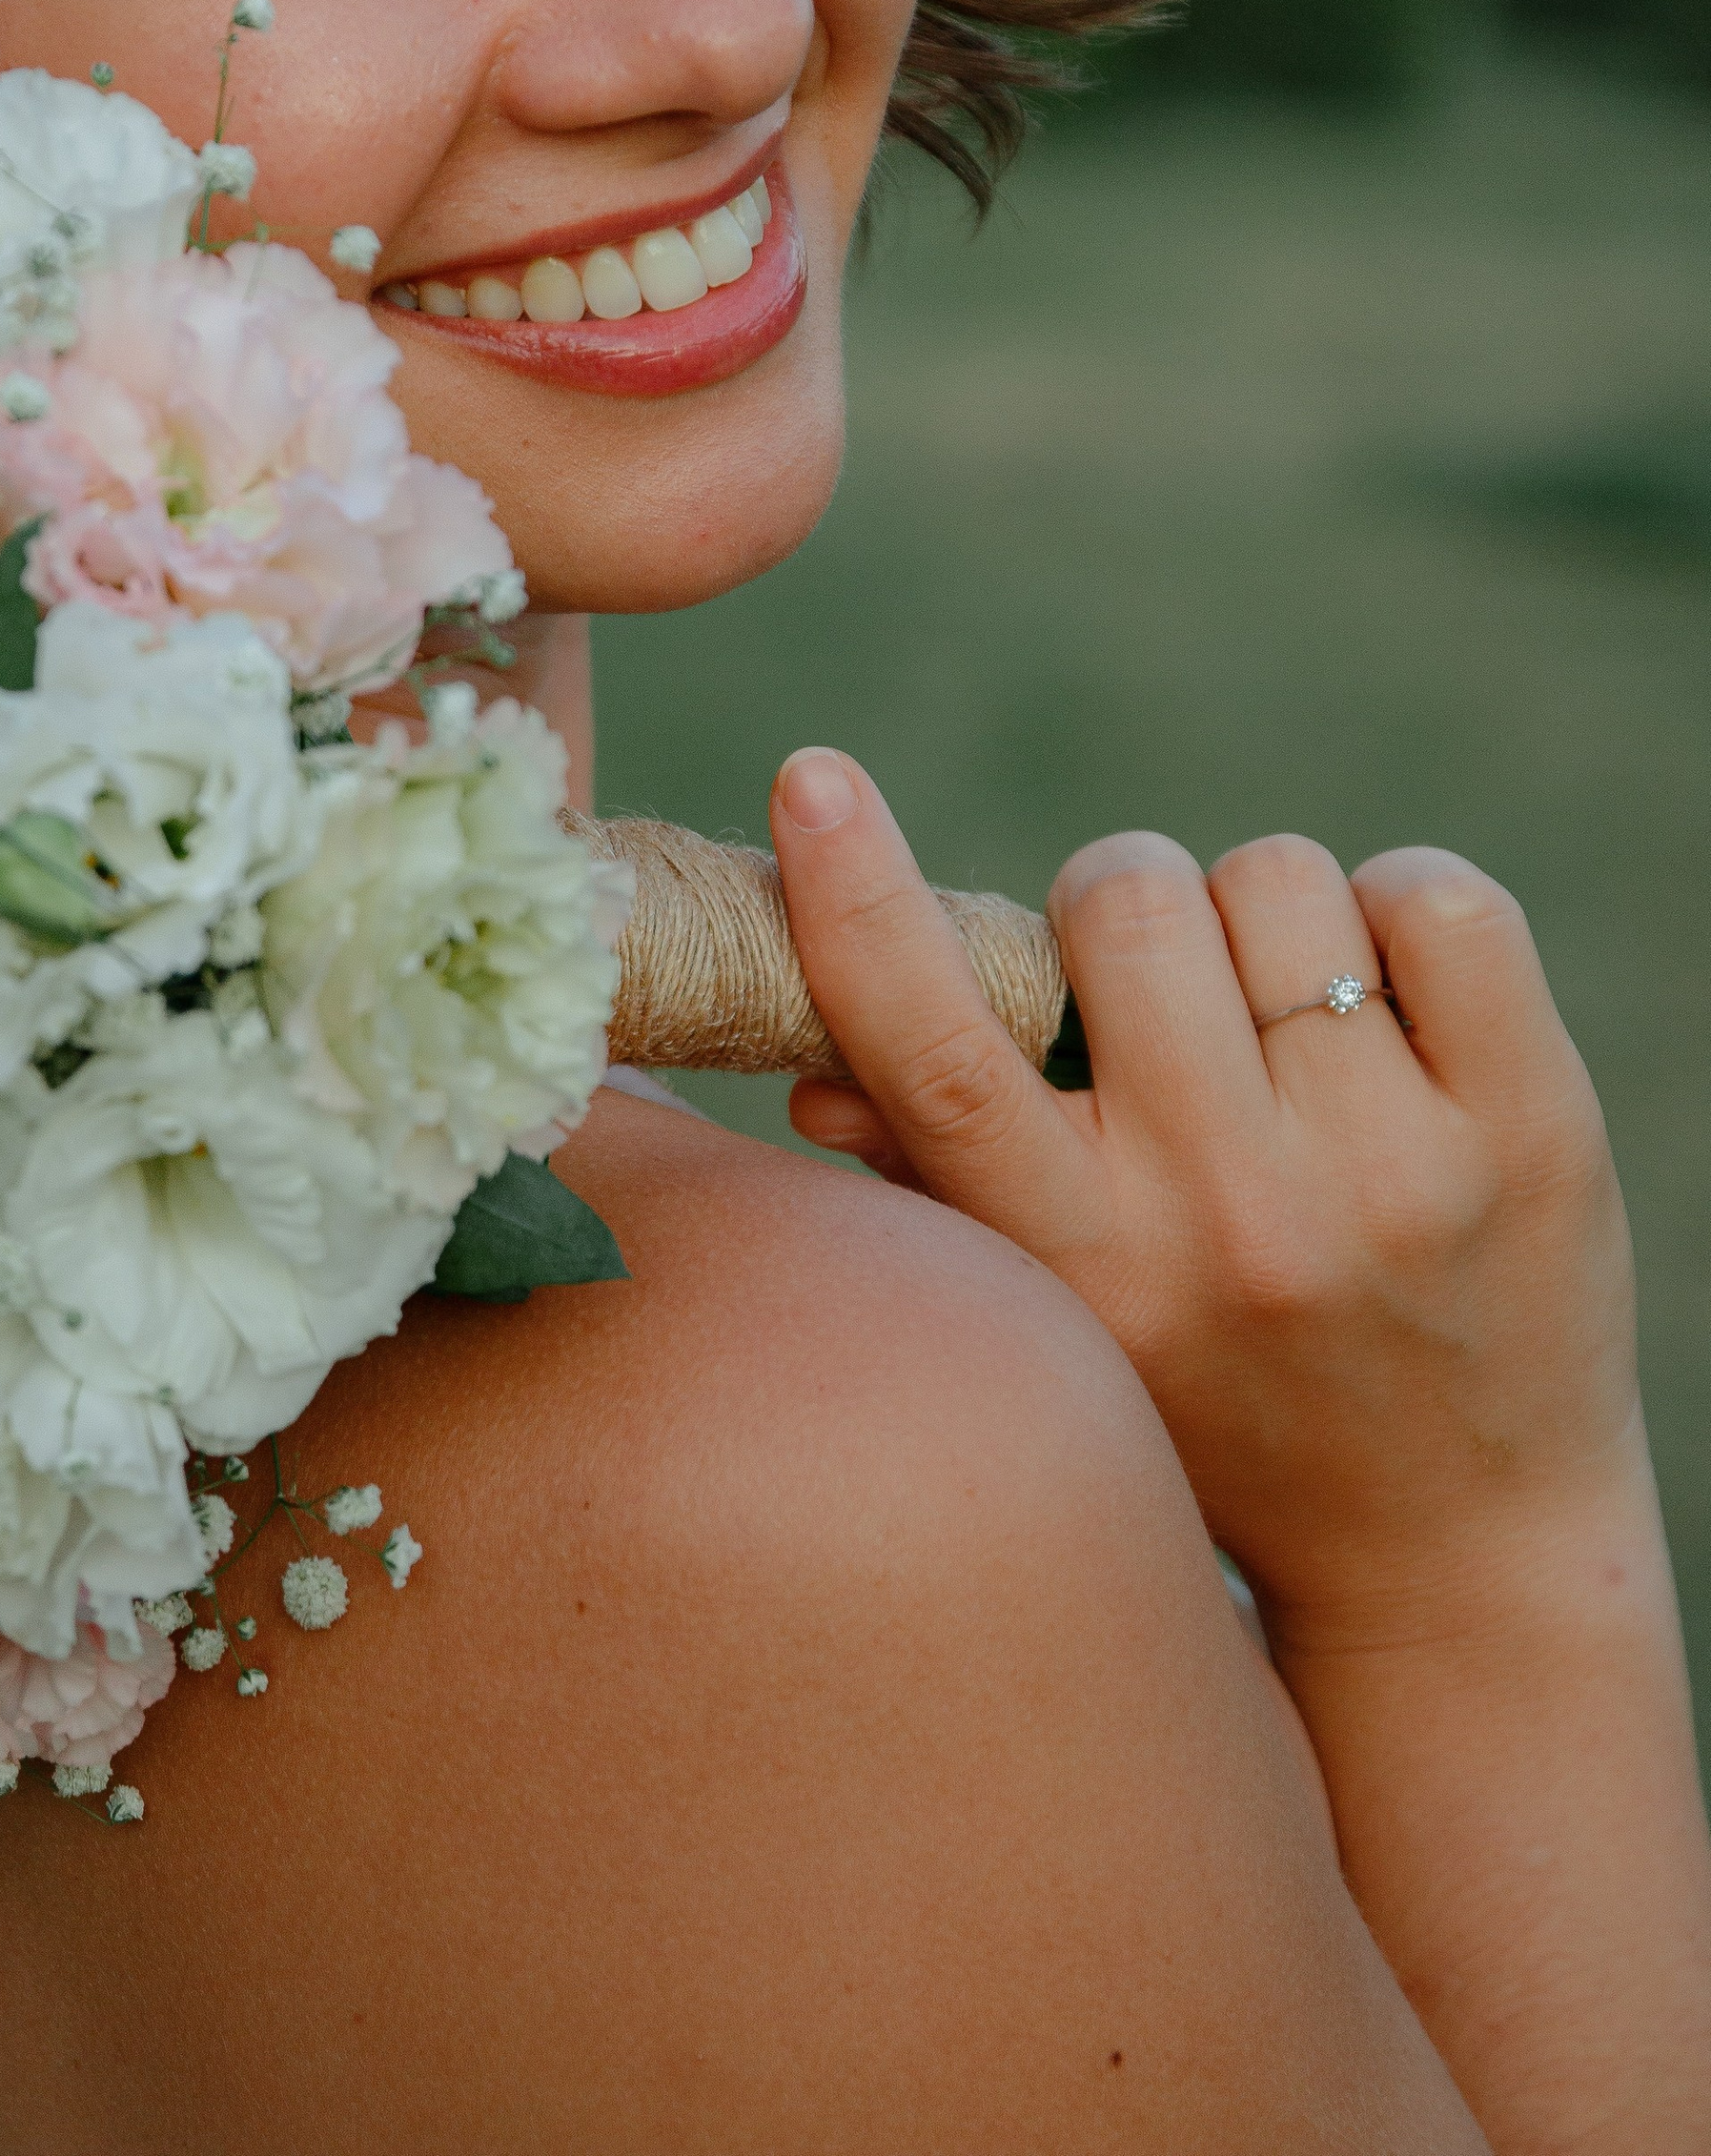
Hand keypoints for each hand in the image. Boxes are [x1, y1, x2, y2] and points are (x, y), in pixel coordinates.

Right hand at [773, 751, 1642, 1633]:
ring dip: (1266, 914)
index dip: (858, 905)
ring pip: (1276, 878)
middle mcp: (1229, 1221)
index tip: (812, 780)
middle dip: (1125, 898)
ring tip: (1289, 1029)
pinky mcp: (1531, 1130)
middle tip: (1161, 990)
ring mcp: (1391, 1174)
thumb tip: (810, 1064)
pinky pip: (1435, 896)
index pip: (938, 1057)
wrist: (1458, 1562)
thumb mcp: (1063, 1324)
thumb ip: (930, 1183)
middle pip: (1124, 901)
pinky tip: (1399, 1006)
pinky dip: (1404, 909)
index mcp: (1083, 1267)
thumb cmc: (1224, 1407)